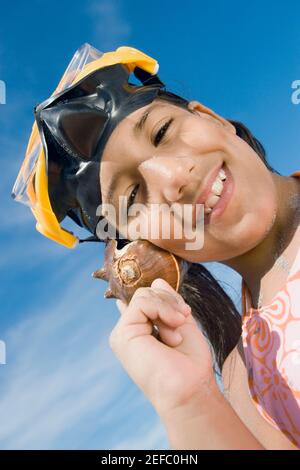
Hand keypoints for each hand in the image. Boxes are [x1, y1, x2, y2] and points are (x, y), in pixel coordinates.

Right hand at [109, 278, 216, 416]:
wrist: (190, 386)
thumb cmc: (190, 362)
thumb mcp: (182, 322)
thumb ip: (169, 302)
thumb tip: (156, 280)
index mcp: (142, 330)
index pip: (139, 301)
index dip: (156, 295)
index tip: (173, 303)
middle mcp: (130, 330)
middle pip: (146, 293)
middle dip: (170, 301)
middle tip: (183, 319)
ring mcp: (124, 332)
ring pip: (143, 295)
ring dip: (168, 307)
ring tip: (177, 330)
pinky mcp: (122, 333)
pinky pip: (141, 302)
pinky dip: (161, 309)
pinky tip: (171, 327)